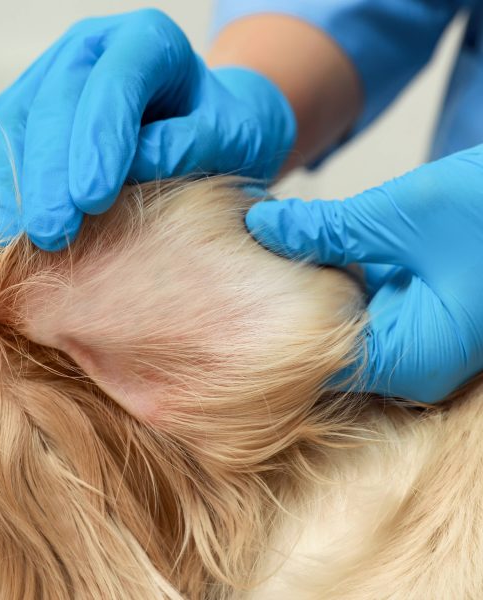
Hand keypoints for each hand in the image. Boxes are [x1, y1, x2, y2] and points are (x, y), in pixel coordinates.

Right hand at [0, 8, 295, 249]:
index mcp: (149, 42)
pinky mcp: (23, 104)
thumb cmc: (223, 131)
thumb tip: (129, 169)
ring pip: (8, 121)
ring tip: (12, 239)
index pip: (114, 84)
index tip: (90, 202)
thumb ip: (187, 147)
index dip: (96, 142)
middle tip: (48, 236)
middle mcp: (91, 48)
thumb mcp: (229, 138)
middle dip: (46, 177)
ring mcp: (50, 73)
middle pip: (52, 105)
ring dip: (5, 184)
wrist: (207, 121)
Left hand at [245, 145, 482, 402]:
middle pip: (326, 344)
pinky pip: (364, 306)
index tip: (228, 303)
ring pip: (342, 323)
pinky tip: (308, 253)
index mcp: (411, 357)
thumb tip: (261, 225)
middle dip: (284, 308)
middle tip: (236, 277)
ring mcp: (418, 339)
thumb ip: (326, 228)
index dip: (269, 331)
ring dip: (310, 291)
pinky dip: (338, 281)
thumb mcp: (401, 215)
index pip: (316, 363)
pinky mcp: (420, 313)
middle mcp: (414, 361)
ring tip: (260, 263)